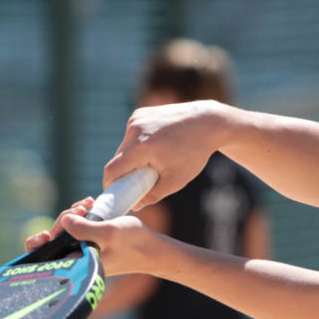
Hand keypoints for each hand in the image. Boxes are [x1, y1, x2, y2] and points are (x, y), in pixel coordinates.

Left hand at [24, 198, 164, 276]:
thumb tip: (63, 222)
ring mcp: (83, 250)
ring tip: (89, 204)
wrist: (153, 249)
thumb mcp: (107, 231)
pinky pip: (78, 227)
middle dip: (65, 219)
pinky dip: (81, 215)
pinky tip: (90, 205)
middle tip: (82, 208)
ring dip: (74, 214)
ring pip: (66, 230)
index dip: (39, 244)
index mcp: (77, 262)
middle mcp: (77, 258)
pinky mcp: (91, 242)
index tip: (48, 233)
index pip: (44, 258)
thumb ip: (83, 228)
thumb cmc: (133, 243)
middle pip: (54, 237)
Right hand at [104, 99, 234, 208]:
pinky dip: (138, 145)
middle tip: (141, 183)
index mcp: (142, 147)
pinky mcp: (140, 113)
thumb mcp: (177, 180)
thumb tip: (136, 205)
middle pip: (118, 159)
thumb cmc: (195, 152)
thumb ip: (153, 195)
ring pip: (124, 147)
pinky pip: (132, 136)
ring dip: (132, 159)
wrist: (207, 122)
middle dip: (125, 174)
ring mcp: (136, 118)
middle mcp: (135, 129)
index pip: (113, 170)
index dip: (111, 186)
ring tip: (156, 161)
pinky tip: (157, 146)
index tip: (117, 196)